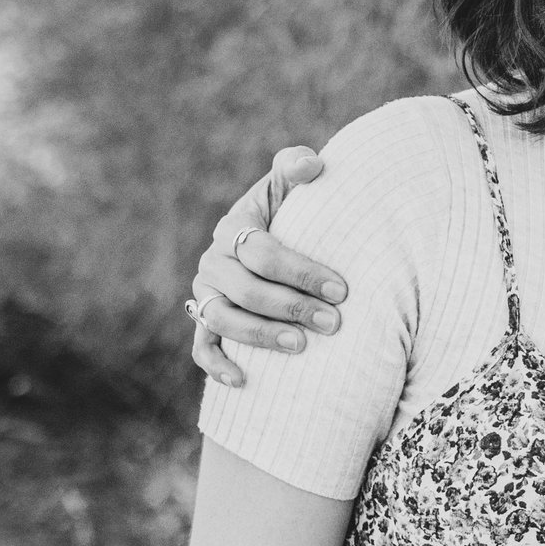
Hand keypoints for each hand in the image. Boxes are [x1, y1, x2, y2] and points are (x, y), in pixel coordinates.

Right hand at [188, 147, 348, 388]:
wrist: (271, 238)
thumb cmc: (289, 209)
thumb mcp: (289, 183)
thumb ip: (297, 165)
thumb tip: (312, 165)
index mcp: (234, 227)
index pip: (263, 252)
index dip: (301, 271)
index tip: (342, 289)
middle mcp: (213, 262)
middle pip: (246, 291)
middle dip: (291, 307)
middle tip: (333, 323)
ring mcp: (205, 294)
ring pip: (222, 320)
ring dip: (261, 336)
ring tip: (300, 347)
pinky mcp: (203, 320)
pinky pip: (202, 346)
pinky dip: (217, 365)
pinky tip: (243, 380)